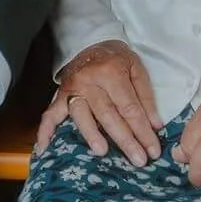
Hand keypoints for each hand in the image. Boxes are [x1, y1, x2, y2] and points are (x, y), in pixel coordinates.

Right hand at [42, 40, 161, 165]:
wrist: (90, 41)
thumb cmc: (116, 59)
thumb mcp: (136, 69)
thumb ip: (146, 98)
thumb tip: (155, 126)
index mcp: (110, 72)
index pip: (129, 108)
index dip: (143, 131)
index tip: (153, 150)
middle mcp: (89, 81)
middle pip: (108, 114)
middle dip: (125, 139)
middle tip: (138, 160)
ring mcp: (72, 89)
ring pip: (81, 115)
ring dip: (91, 134)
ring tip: (102, 151)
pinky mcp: (60, 95)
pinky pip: (51, 113)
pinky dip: (46, 131)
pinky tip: (45, 147)